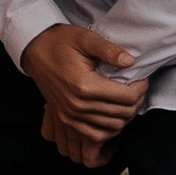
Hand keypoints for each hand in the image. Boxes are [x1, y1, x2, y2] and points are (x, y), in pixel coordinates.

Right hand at [23, 21, 147, 164]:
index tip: (141, 78)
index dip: (141, 88)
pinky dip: (109, 130)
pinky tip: (114, 116)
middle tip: (137, 88)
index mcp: (85, 86)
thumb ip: (109, 50)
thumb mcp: (84, 38)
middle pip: (123, 114)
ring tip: (127, 101)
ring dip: (126, 116)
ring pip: (113, 127)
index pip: (126, 97)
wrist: (34, 51)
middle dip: (137, 101)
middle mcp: (78, 105)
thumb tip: (131, 62)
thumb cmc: (59, 42)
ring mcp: (71, 116)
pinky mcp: (66, 119)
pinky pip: (95, 136)